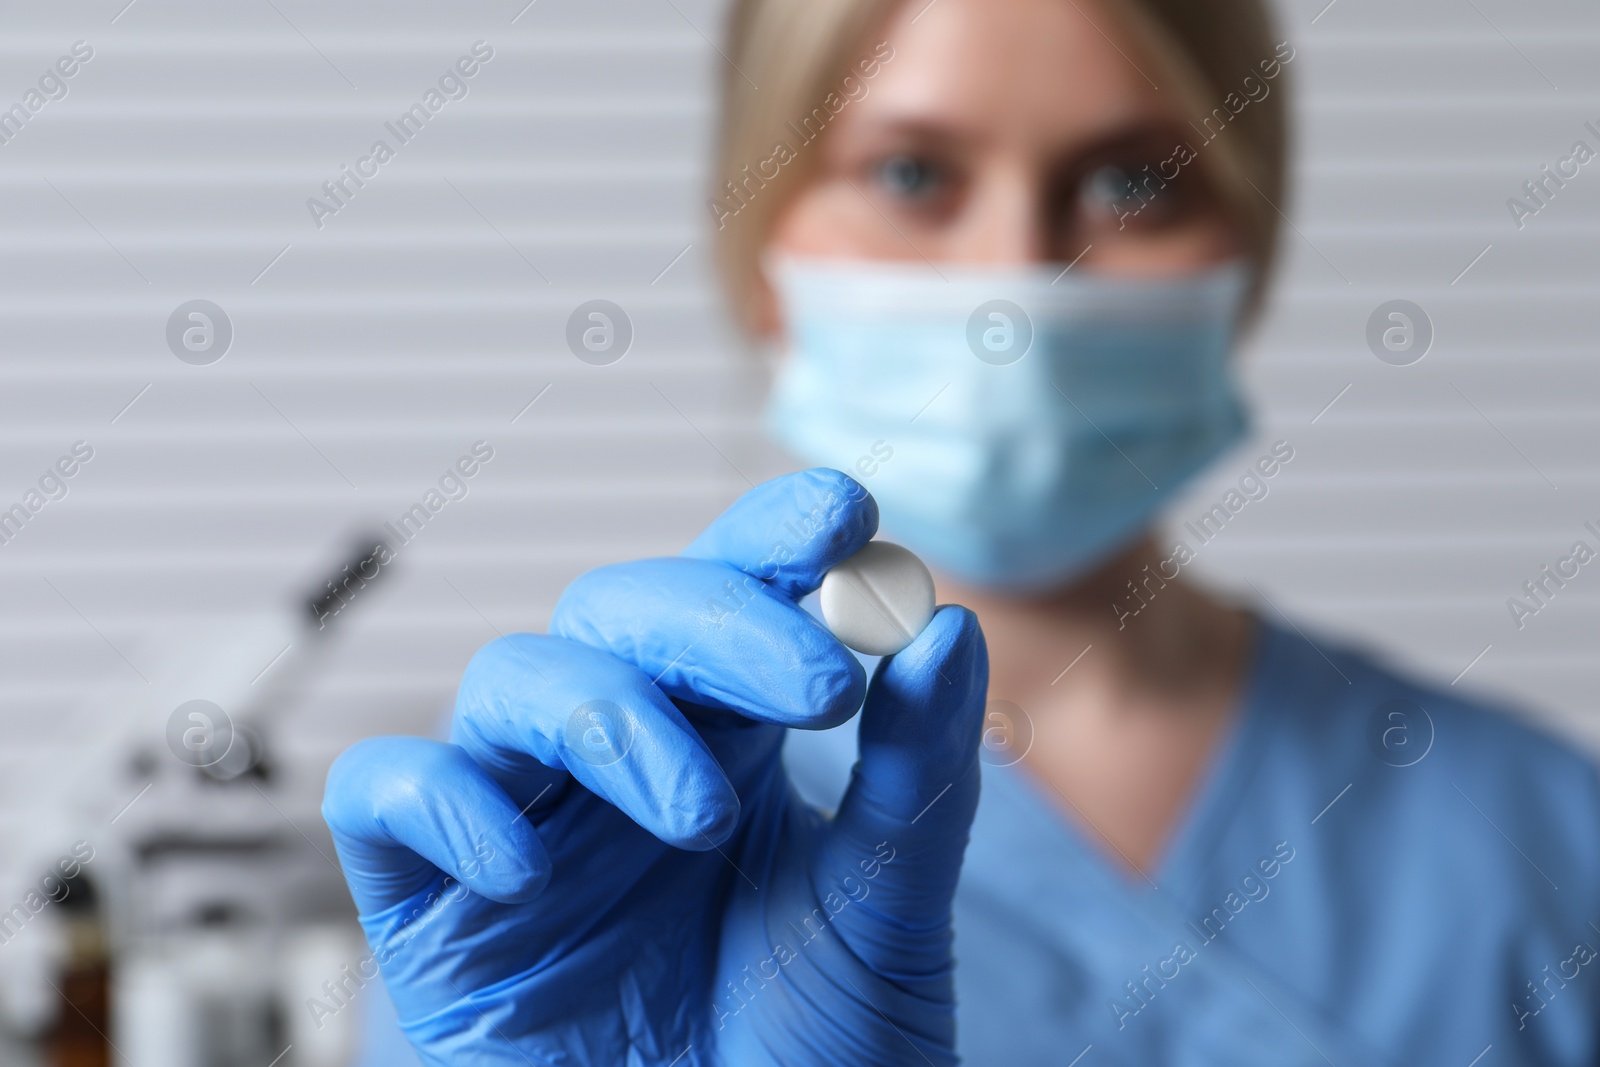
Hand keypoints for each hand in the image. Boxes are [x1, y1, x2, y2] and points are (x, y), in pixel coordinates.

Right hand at [321, 469, 988, 1064]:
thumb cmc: (814, 1058)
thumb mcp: (883, 913)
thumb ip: (914, 775)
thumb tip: (945, 629)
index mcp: (729, 741)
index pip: (731, 596)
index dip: (770, 537)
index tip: (842, 512)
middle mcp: (620, 761)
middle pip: (620, 612)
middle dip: (715, 624)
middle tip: (815, 685)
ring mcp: (524, 821)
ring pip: (512, 680)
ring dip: (607, 717)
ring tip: (701, 816)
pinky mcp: (431, 903)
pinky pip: (389, 795)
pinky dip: (446, 802)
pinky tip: (528, 868)